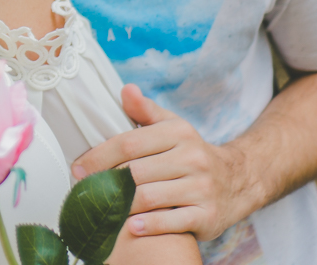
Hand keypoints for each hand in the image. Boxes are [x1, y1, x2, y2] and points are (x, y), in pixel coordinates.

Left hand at [70, 85, 253, 240]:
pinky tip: (132, 226)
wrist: (238, 180)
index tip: (77, 169)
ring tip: (101, 211)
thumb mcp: (172, 127)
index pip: (128, 144)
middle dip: (105, 184)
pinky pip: (173, 222)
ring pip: (150, 198)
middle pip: (135, 172)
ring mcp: (202, 188)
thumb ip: (145, 111)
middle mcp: (192, 158)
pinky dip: (150, 226)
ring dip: (121, 207)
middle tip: (84, 194)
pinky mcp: (208, 215)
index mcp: (178, 133)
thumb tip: (126, 89)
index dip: (98, 157)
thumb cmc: (190, 153)